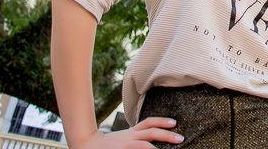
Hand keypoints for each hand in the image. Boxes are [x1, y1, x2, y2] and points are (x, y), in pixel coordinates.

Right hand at [67, 117, 184, 148]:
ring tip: (172, 148)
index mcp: (131, 133)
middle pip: (150, 132)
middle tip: (181, 138)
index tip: (174, 122)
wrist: (86, 146)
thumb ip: (136, 138)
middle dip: (166, 135)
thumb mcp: (123, 140)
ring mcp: (125, 145)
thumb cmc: (108, 146)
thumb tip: (151, 140)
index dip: (162, 121)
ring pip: (144, 145)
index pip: (148, 123)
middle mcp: (129, 137)